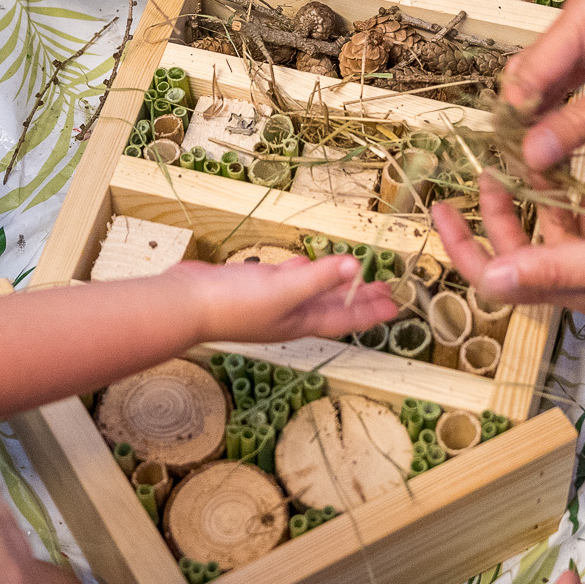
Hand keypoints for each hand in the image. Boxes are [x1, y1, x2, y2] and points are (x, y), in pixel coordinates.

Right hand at [182, 254, 398, 342]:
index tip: (398, 306)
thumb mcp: (284, 290)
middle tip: (387, 288)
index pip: (346, 319)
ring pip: (313, 292)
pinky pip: (289, 279)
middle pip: (335, 306)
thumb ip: (319, 277)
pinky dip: (303, 271)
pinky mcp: (255, 286)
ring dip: (335, 283)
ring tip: (353, 273)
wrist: (187, 304)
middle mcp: (289, 314)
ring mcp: (271, 301)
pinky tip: (305, 261)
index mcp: (300, 321)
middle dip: (361, 297)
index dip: (373, 312)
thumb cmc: (234, 304)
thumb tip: (356, 265)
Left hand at [432, 177, 584, 327]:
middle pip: (519, 253)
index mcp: (572, 290)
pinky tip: (577, 179)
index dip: (463, 245)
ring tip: (525, 164)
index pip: (497, 275)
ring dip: (533, 204)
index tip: (439, 209)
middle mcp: (583, 286)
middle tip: (484, 172)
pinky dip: (574, 205)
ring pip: (553, 239)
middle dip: (495, 215)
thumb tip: (489, 279)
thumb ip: (557, 269)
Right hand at [499, 0, 584, 173]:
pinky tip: (561, 134)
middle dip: (526, 115)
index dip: (518, 116)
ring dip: (543, 112)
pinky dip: (564, 102)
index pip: (530, 69)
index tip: (516, 159)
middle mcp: (580, 9)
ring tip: (541, 155)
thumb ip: (581, 124)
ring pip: (548, 74)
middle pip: (532, 69)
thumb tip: (530, 155)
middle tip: (530, 163)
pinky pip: (570, 72)